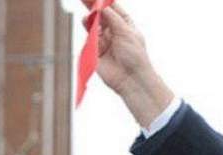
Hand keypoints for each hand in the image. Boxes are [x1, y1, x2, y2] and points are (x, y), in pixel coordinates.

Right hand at [79, 0, 173, 125]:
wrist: (131, 79)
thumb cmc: (135, 56)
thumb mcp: (126, 32)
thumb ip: (113, 18)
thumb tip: (101, 7)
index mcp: (125, 25)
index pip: (113, 8)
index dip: (104, 1)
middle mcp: (114, 31)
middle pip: (101, 15)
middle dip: (93, 6)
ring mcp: (104, 41)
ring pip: (93, 25)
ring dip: (90, 18)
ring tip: (89, 16)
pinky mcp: (96, 51)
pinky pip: (89, 39)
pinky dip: (88, 31)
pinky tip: (87, 25)